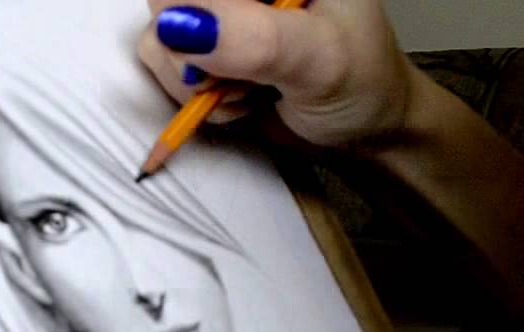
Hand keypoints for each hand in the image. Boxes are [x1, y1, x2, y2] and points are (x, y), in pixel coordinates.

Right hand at [137, 0, 413, 147]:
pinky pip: (161, 61)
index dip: (201, 9)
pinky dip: (191, 93)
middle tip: (242, 76)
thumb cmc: (362, 85)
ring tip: (247, 91)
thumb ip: (259, 40)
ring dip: (194, 79)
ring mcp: (221, 9)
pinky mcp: (204, 45)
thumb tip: (178, 26)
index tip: (222, 50)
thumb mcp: (323, 61)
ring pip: (159, 32)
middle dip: (195, 48)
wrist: (364, 128)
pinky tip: (236, 98)